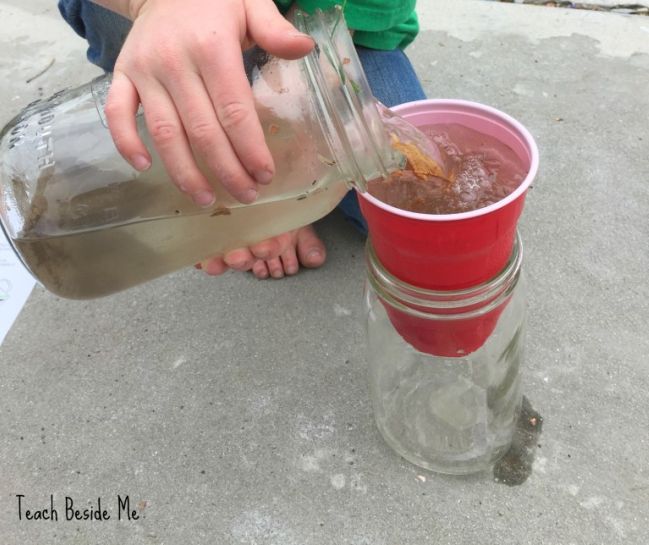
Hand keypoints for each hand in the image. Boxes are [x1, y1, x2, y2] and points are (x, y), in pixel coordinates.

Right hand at [103, 0, 313, 205]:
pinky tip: (144, 168)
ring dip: (185, 172)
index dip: (250, 149)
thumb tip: (305, 48)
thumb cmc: (214, 0)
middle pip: (203, 131)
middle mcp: (175, 63)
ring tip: (205, 200)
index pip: (235, 111)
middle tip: (245, 196)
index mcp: (212, 47)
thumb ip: (275, 28)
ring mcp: (145, 71)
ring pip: (165, 133)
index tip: (265, 175)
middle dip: (227, 171)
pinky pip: (117, 114)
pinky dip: (126, 143)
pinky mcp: (122, 75)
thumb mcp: (250, 2)